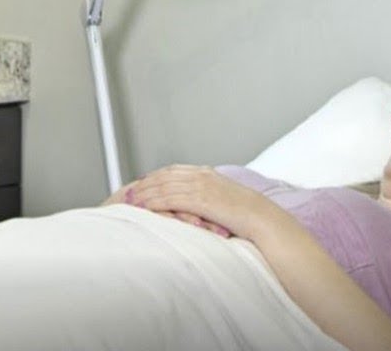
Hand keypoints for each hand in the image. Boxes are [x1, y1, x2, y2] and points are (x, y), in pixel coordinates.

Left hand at [125, 165, 269, 239]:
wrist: (263, 219)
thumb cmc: (247, 215)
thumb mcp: (224, 199)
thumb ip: (208, 196)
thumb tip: (196, 205)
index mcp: (206, 173)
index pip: (172, 171)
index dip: (154, 177)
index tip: (140, 183)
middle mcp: (201, 175)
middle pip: (164, 176)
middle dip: (144, 183)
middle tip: (127, 191)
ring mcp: (201, 186)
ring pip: (164, 186)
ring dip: (144, 193)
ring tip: (129, 201)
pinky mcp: (200, 199)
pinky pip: (171, 198)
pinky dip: (154, 202)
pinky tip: (143, 207)